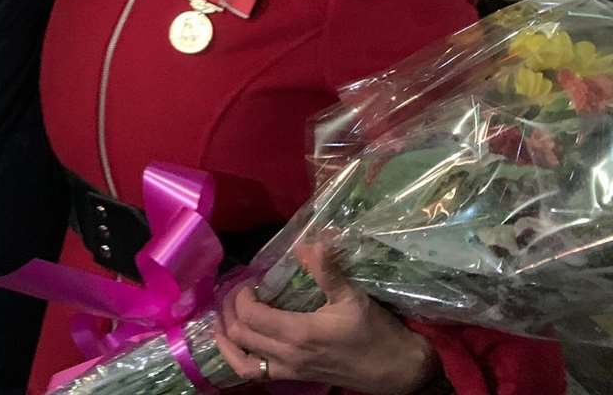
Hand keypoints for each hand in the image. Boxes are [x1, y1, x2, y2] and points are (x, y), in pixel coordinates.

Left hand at [215, 244, 437, 392]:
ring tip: (223, 316)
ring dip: (227, 336)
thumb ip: (327, 271)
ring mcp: (289, 371)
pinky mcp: (294, 378)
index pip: (250, 315)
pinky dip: (238, 358)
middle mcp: (287, 355)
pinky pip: (255, 374)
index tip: (250, 280)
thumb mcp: (353, 297)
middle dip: (229, 309)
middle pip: (240, 334)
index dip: (241, 295)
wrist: (397, 371)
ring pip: (241, 359)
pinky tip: (236, 343)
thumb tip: (311, 242)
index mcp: (298, 333)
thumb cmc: (376, 333)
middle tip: (237, 290)